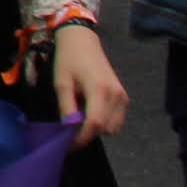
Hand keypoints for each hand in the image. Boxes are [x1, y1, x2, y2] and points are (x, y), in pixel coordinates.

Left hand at [49, 21, 124, 143]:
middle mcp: (116, 95)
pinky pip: (117, 120)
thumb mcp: (62, 83)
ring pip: (113, 128)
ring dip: (97, 128)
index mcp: (99, 90)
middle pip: (106, 129)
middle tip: (71, 128)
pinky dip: (105, 122)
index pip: (95, 124)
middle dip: (88, 133)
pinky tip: (91, 110)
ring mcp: (123, 97)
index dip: (82, 138)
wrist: (82, 40)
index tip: (69, 145)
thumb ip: (67, 108)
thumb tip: (69, 131)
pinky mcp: (124, 97)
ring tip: (80, 115)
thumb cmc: (69, 60)